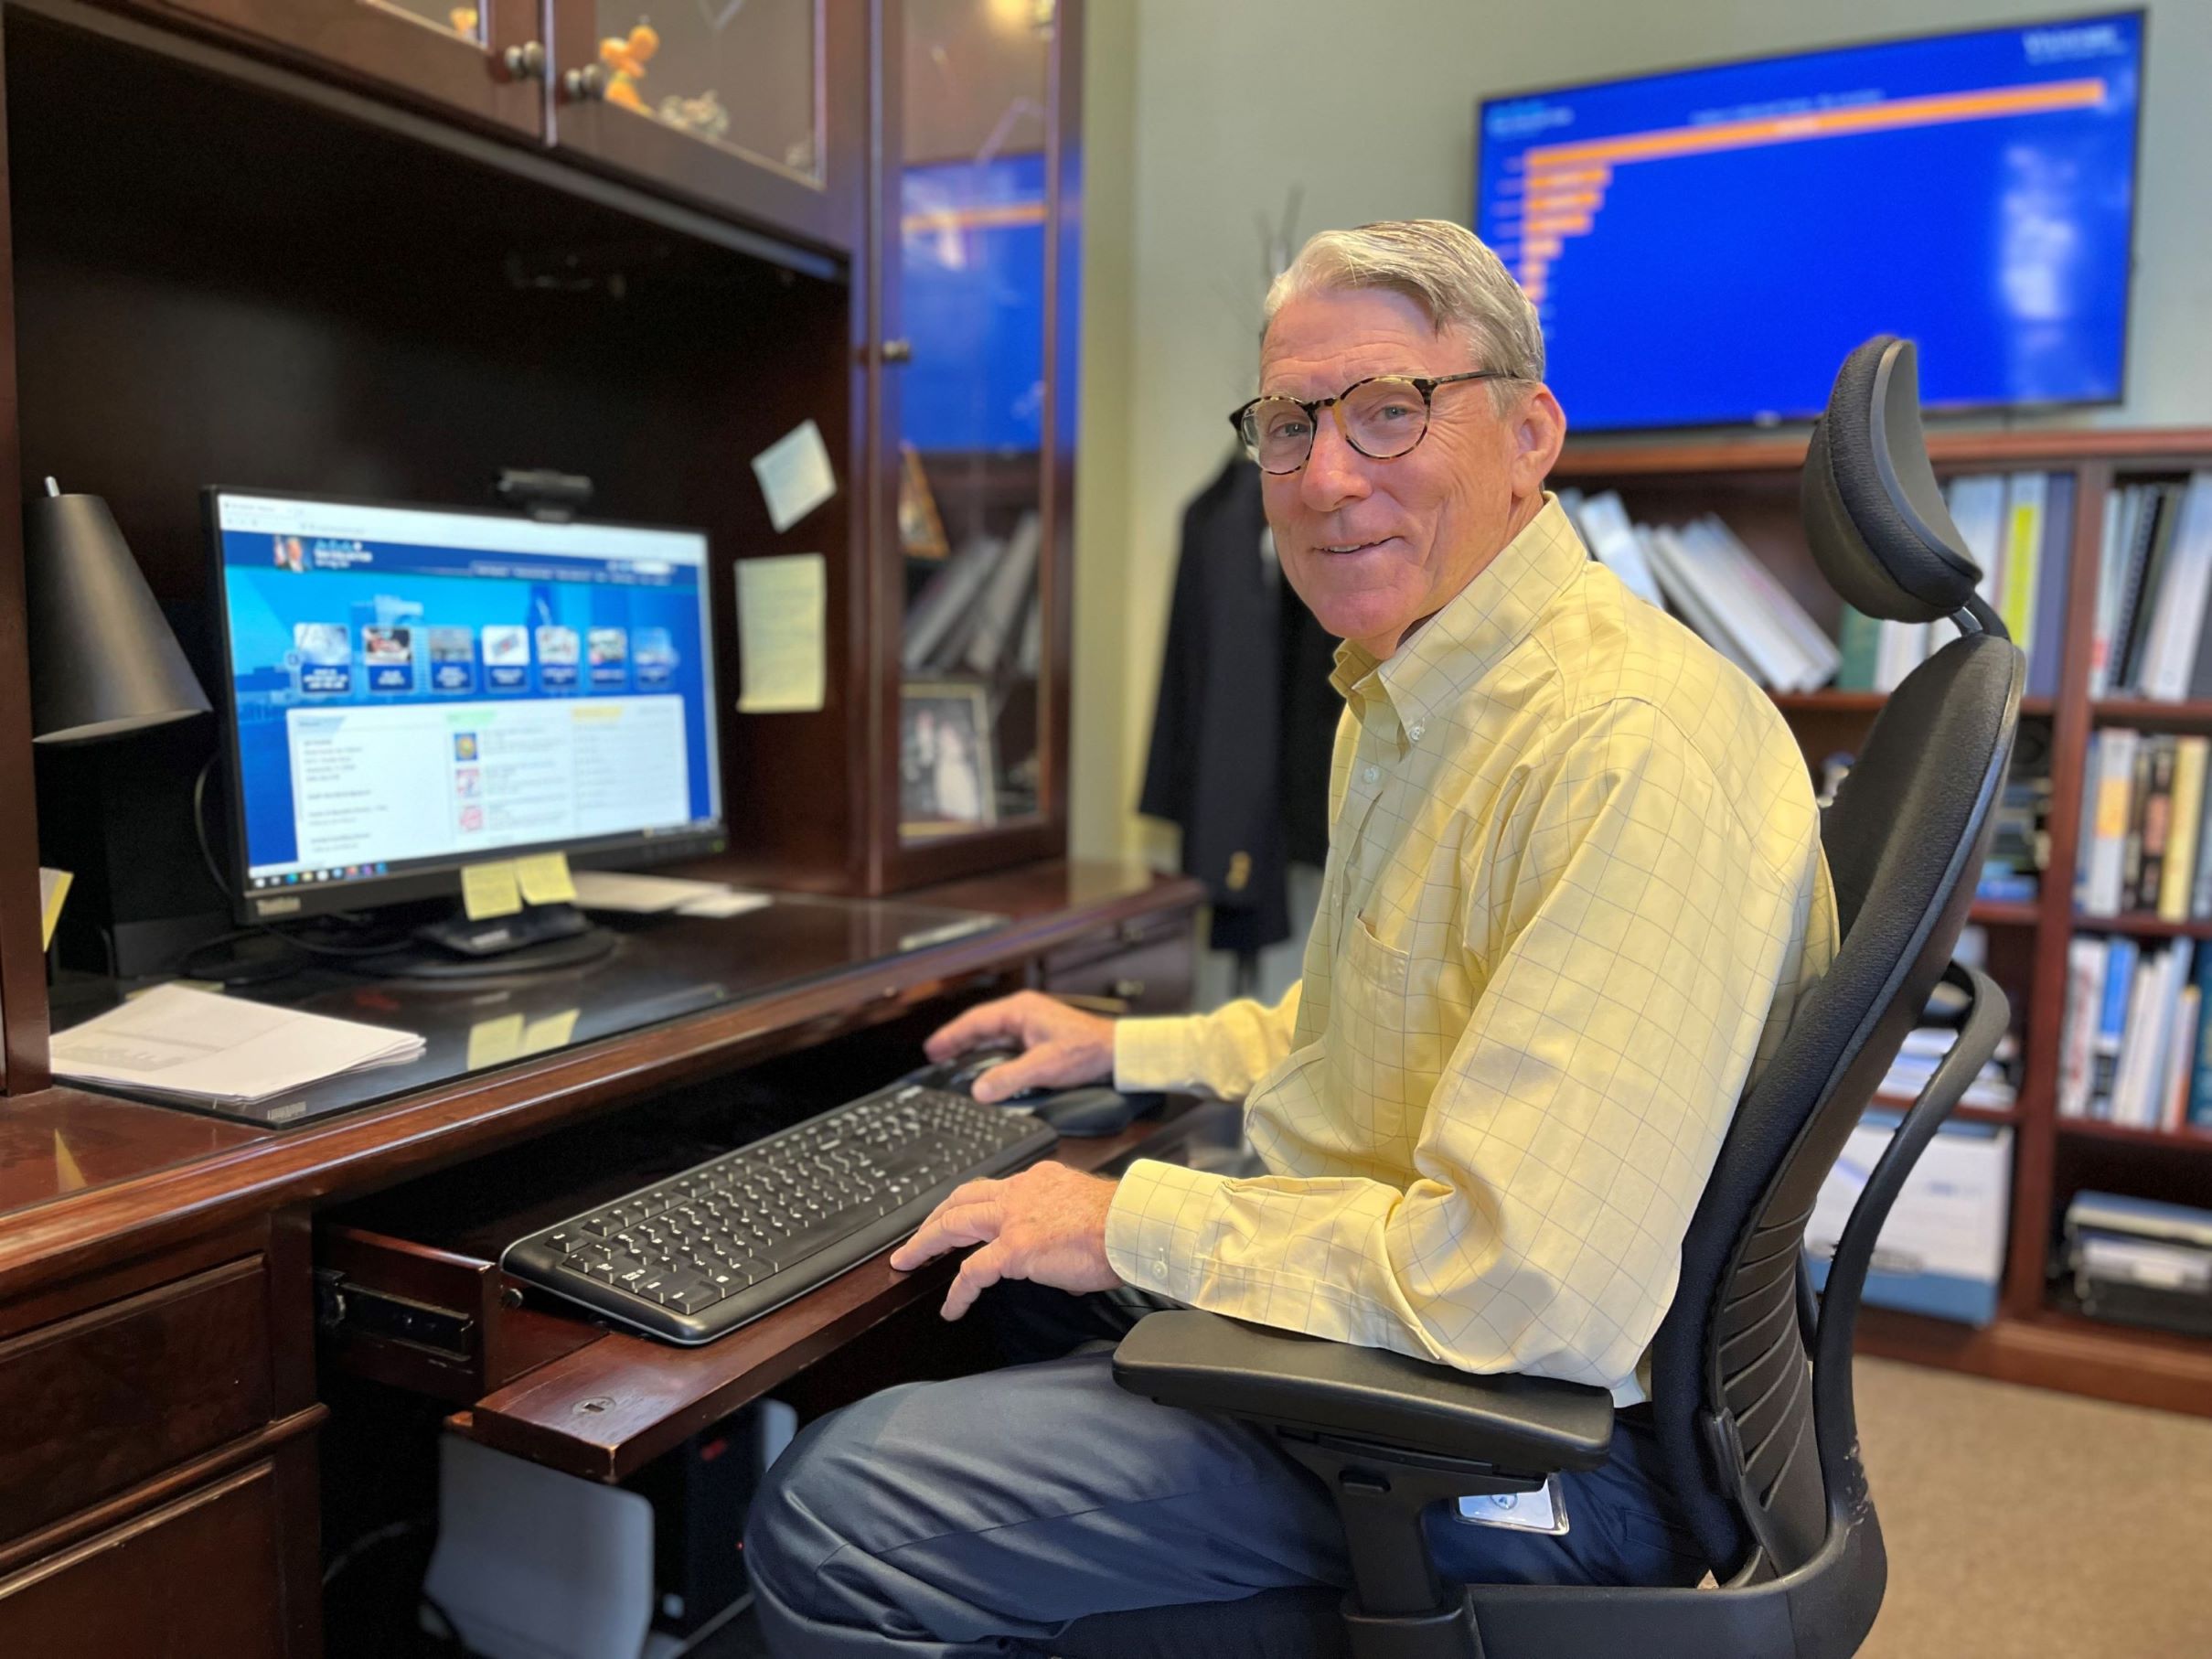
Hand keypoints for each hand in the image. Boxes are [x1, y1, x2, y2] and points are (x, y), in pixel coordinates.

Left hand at [888, 1161, 1122, 1319]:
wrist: (1135, 1227)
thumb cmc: (1123, 1226)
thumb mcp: (1084, 1211)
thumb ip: (1061, 1227)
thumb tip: (1060, 1258)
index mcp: (1038, 1181)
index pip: (993, 1189)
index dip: (970, 1205)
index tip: (959, 1217)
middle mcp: (1021, 1192)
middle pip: (961, 1199)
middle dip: (934, 1217)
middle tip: (917, 1236)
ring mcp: (1014, 1218)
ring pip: (953, 1225)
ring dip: (925, 1243)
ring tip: (907, 1261)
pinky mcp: (1014, 1247)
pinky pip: (972, 1272)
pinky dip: (957, 1291)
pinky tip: (951, 1308)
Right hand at [924, 991, 1114, 1103]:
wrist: (1117, 1052)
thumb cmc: (1087, 1051)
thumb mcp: (1044, 1066)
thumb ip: (1010, 1078)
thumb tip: (979, 1090)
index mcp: (1020, 1010)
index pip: (976, 1021)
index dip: (951, 1035)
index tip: (932, 1049)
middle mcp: (1023, 1012)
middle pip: (981, 1025)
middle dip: (957, 1039)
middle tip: (935, 1054)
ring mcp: (1030, 1022)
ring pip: (993, 1033)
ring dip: (972, 1044)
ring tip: (951, 1057)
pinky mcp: (1038, 1034)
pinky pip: (1005, 1040)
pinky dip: (989, 1050)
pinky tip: (983, 1061)